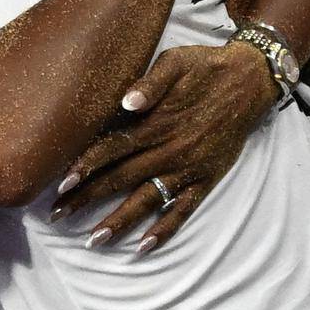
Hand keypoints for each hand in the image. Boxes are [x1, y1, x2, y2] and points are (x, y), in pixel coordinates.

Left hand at [51, 39, 276, 250]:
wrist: (251, 81)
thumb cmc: (206, 67)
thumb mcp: (176, 63)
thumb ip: (150, 82)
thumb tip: (126, 102)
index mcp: (156, 123)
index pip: (111, 148)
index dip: (84, 166)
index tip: (60, 183)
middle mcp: (169, 150)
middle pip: (120, 179)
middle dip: (87, 198)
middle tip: (58, 215)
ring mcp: (187, 168)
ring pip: (147, 200)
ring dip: (119, 221)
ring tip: (94, 239)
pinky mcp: (205, 179)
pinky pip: (182, 210)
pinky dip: (164, 229)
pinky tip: (143, 246)